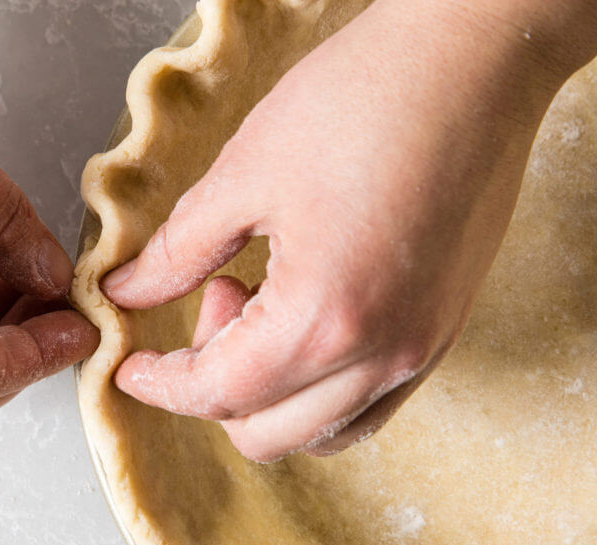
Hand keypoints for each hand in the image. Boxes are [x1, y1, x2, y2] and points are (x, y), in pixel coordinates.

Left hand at [102, 0, 596, 460]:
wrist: (469, 61)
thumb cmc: (363, 101)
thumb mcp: (244, 175)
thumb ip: (178, 252)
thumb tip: (128, 293)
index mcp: (325, 319)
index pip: (220, 393)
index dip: (162, 385)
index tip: (130, 367)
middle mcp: (383, 353)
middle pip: (267, 431)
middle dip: (212, 386)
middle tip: (209, 298)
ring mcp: (423, 349)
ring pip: (320, 430)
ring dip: (267, 391)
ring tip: (258, 300)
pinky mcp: (443, 330)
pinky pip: (368, 402)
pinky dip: (317, 385)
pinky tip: (302, 311)